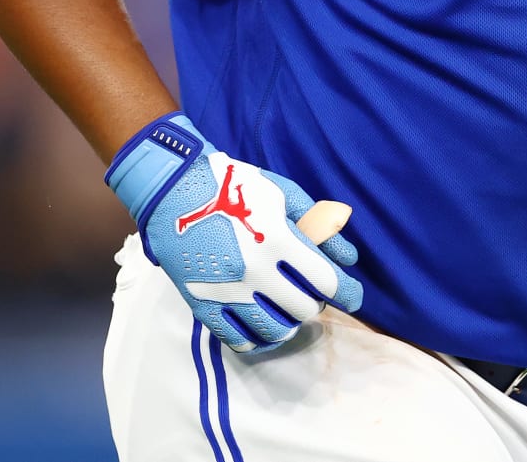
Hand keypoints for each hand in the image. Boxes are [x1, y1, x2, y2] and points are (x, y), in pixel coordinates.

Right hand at [106, 113, 361, 351]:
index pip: (325, 280)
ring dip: (290, 324)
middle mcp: (255, 271)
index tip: (353, 298)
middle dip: (315, 303)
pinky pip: (237, 339)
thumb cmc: (234, 186)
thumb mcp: (283, 194)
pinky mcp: (202, 304)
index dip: (346, 292)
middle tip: (312, 294)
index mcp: (277, 239)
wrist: (173, 189)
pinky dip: (258, 339)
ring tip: (290, 312)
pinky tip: (264, 328)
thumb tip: (349, 257)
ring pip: (274, 330)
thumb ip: (318, 226)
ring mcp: (227, 291)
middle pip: (303, 308)